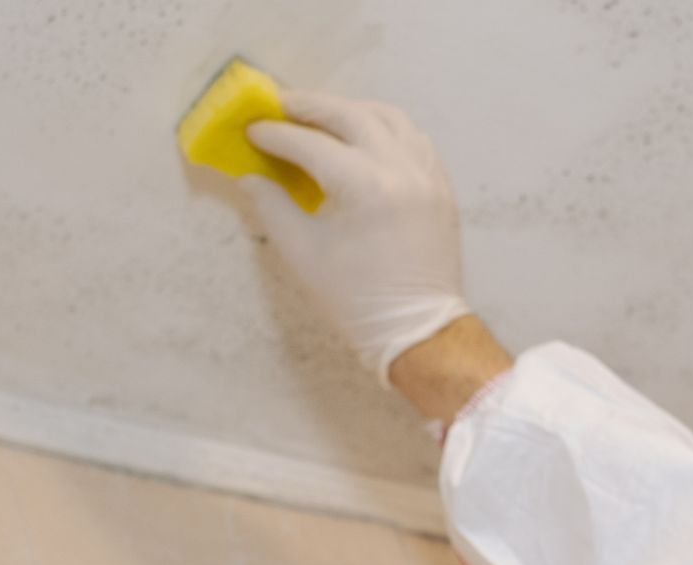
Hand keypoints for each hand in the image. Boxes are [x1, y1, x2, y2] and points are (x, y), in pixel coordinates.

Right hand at [242, 91, 471, 386]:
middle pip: (351, 116)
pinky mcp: (442, 187)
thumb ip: (272, 207)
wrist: (418, 331)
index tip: (252, 129)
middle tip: (280, 105)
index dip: (276, 134)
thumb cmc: (356, 300)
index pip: (311, 144)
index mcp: (365, 186)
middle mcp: (401, 169)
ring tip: (322, 117)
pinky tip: (366, 138)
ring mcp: (428, 175)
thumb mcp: (303, 254)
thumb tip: (250, 177)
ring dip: (352, 111)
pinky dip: (387, 130)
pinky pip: (415, 139)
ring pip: (389, 119)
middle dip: (311, 106)